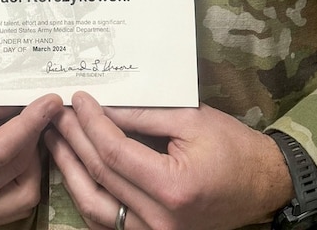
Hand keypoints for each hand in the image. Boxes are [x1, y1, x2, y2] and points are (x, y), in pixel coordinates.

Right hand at [0, 95, 62, 227]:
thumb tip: (26, 100)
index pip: (1, 150)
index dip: (31, 123)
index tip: (50, 101)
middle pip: (17, 168)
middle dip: (34, 134)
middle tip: (37, 107)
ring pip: (26, 191)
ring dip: (33, 158)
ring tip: (25, 130)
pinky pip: (17, 202)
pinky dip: (26, 176)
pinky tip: (18, 151)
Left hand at [46, 92, 291, 229]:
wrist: (263, 184)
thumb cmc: (233, 147)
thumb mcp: (191, 120)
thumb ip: (144, 114)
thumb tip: (103, 105)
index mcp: (173, 188)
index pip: (115, 153)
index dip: (91, 124)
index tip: (78, 99)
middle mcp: (160, 221)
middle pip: (101, 177)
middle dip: (74, 141)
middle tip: (55, 114)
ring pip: (95, 207)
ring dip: (70, 171)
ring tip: (53, 140)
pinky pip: (109, 221)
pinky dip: (87, 194)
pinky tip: (73, 169)